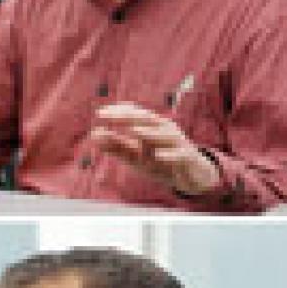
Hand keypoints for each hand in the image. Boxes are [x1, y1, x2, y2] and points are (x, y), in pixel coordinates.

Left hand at [92, 103, 221, 195]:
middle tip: (109, 116)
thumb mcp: (136, 155)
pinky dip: (168, 155)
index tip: (100, 112)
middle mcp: (165, 130)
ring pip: (164, 135)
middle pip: (147, 120)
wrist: (192, 175)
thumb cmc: (160, 161)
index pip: (135, 114)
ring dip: (148, 133)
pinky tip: (157, 156)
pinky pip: (178, 155)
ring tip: (133, 130)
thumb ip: (116, 146)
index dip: (119, 112)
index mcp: (153, 126)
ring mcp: (177, 143)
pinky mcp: (187, 158)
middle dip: (127, 117)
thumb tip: (94, 135)